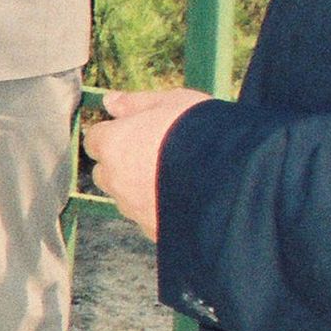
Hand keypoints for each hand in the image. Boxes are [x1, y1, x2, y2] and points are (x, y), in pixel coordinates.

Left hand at [83, 86, 209, 238]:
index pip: (95, 139)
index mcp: (113, 144)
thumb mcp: (172, 102)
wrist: (235, 177)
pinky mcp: (152, 230)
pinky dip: (158, 208)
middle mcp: (116, 180)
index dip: (116, 134)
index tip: (138, 131)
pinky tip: (185, 198)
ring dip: (139, 188)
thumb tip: (109, 100)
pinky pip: (147, 217)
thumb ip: (136, 102)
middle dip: (122, 164)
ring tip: (176, 176)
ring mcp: (132, 208)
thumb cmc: (202, 130)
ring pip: (125, 197)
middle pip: (105, 172)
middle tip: (156, 154)